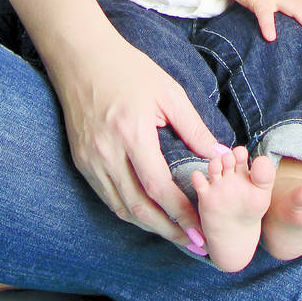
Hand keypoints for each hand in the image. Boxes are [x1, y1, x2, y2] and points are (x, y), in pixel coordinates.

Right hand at [53, 30, 220, 245]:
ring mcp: (90, 160)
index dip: (181, 213)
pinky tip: (147, 214)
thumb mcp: (168, 92)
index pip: (159, 188)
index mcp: (132, 134)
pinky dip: (128, 211)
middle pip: (139, 208)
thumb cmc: (128, 69)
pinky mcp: (81, 161)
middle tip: (193, 243)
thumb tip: (220, 154)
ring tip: (175, 234)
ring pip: (121, 208)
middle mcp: (108, 153)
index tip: (202, 228)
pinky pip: (107, 196)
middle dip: (169, 230)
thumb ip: (194, 127)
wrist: (82, 57)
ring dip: (149, 226)